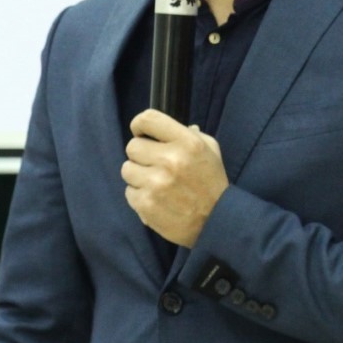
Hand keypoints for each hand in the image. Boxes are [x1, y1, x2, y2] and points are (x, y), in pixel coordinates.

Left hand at [121, 109, 228, 247]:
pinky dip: (139, 196)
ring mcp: (156, 183)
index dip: (140, 125)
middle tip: (154, 165)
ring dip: (138, 176)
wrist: (216, 223)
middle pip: (132, 146)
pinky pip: (129, 192)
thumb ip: (191, 134)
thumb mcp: (210, 152)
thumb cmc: (212, 184)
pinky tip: (155, 200)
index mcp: (187, 143)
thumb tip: (165, 128)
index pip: (148, 119)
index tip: (142, 134)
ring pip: (127, 169)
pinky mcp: (147, 204)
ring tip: (155, 184)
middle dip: (141, 155)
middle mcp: (170, 160)